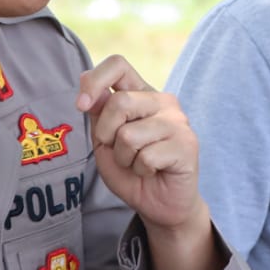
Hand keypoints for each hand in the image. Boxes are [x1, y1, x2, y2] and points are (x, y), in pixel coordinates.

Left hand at [77, 56, 202, 230]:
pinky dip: (140, 171)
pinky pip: (146, 157)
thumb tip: (86, 82)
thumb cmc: (131, 171)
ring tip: (139, 164)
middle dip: (106, 134)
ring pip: (129, 134)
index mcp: (141, 94)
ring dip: (124, 158)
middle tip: (118, 152)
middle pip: (120, 102)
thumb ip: (99, 113)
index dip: (95, 80)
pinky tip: (153, 172)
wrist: (160, 205)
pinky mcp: (187, 144)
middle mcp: (162, 102)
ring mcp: (178, 122)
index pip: (118, 65)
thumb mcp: (105, 141)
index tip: (82, 106)